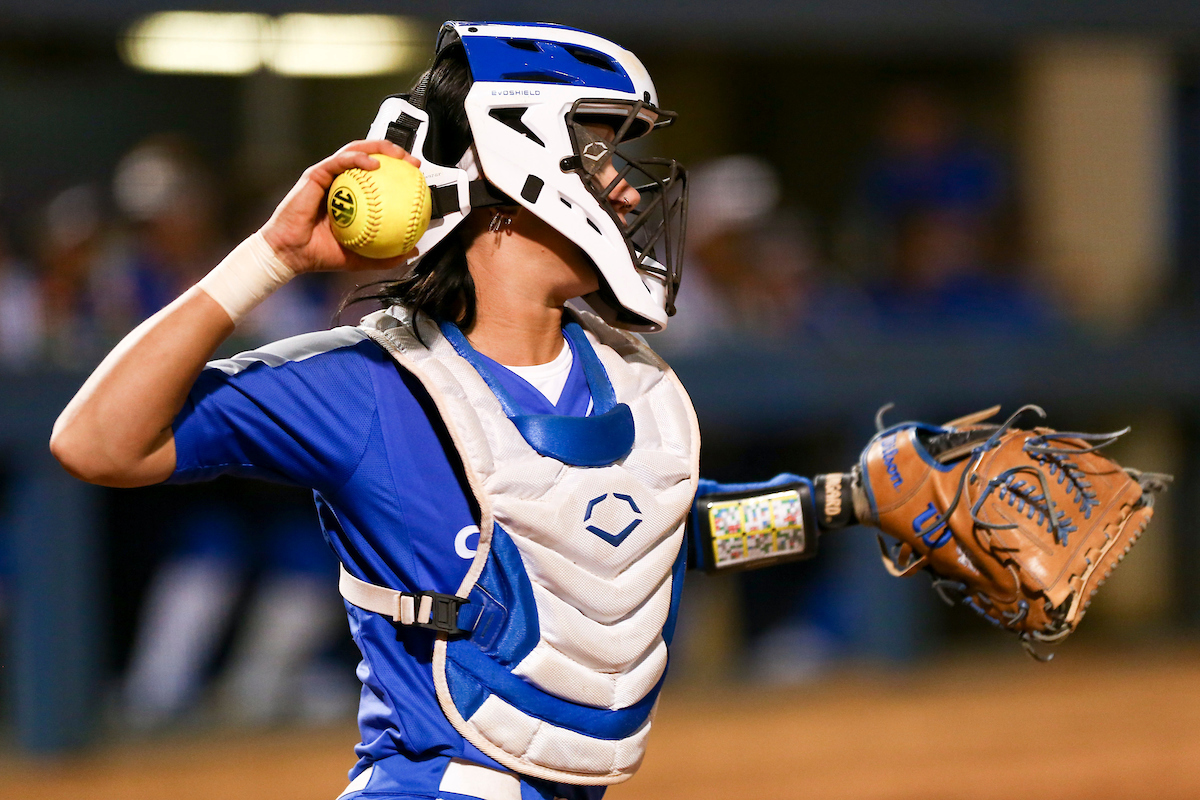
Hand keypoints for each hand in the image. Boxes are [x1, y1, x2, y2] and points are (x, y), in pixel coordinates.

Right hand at [260, 140, 420, 273]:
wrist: (291, 254)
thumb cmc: (320, 253)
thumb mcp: (361, 257)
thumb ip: (386, 255)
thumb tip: (413, 250)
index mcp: (350, 197)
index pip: (377, 178)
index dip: (398, 172)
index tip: (417, 177)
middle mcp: (340, 182)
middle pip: (369, 157)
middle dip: (393, 153)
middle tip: (412, 162)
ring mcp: (327, 176)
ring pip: (355, 151)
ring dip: (378, 148)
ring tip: (397, 155)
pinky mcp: (315, 174)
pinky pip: (339, 161)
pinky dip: (357, 158)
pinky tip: (374, 164)